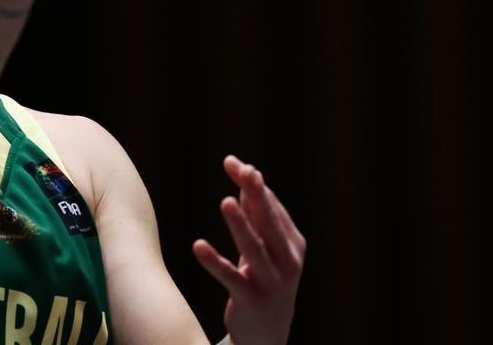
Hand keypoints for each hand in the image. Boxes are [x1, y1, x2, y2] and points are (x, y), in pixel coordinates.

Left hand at [193, 155, 305, 344]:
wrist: (268, 332)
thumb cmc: (264, 277)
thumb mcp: (264, 246)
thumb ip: (255, 211)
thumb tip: (244, 170)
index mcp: (293, 243)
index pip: (273, 208)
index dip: (254, 185)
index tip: (231, 163)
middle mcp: (288, 262)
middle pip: (270, 223)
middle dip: (257, 196)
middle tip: (245, 172)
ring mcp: (272, 282)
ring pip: (254, 249)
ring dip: (240, 225)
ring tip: (226, 202)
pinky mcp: (251, 299)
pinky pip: (231, 277)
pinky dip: (215, 262)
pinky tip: (198, 245)